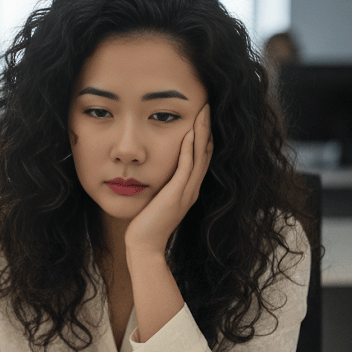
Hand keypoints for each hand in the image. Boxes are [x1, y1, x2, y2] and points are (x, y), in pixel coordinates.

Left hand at [124, 104, 212, 256]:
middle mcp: (191, 189)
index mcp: (188, 189)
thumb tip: (155, 169)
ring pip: (199, 157)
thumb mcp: (157, 198)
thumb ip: (161, 184)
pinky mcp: (176, 196)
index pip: (200, 156)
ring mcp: (186, 192)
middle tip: (207, 106)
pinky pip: (185, 169)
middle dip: (206, 128)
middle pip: (205, 152)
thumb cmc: (146, 223)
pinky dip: (188, 151)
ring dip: (202, 133)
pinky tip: (189, 135)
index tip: (202, 115)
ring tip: (203, 112)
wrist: (144, 246)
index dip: (203, 135)